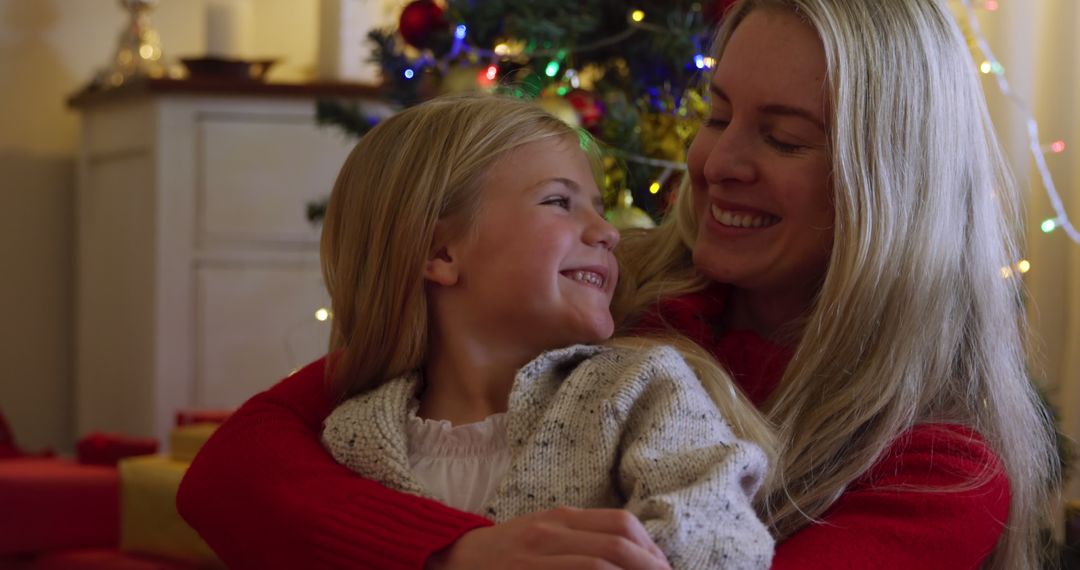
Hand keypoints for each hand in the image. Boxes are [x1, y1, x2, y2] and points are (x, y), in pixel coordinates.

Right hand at [428, 507, 670, 569]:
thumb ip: (581, 537)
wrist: (454, 559)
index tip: (663, 567)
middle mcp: (552, 532)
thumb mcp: (544, 532)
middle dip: (650, 567)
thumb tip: (631, 553)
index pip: (620, 523)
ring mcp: (537, 556)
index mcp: (562, 517)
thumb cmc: (506, 551)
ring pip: (599, 565)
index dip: (650, 547)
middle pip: (617, 544)